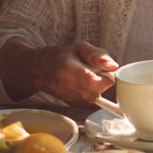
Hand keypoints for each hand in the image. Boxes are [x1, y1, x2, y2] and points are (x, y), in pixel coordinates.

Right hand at [0, 40, 117, 104]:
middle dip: (101, 82)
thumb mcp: (80, 48)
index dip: (105, 76)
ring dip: (96, 88)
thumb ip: (98, 55)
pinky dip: (90, 93)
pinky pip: (89, 102)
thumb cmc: (60, 56)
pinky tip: (82, 85)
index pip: (98, 82)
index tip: (101, 69)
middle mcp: (68, 88)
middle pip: (98, 91)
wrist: (39, 69)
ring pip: (95, 98)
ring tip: (86, 78)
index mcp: (70, 70)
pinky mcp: (71, 104)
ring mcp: (69, 98)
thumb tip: (113, 66)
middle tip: (93, 72)